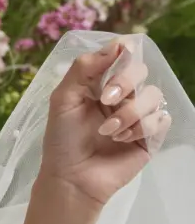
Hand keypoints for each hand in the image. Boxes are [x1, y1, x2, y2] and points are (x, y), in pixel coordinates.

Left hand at [39, 38, 170, 206]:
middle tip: (106, 100)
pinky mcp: (149, 137)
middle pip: (141, 70)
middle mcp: (122, 97)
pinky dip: (142, 127)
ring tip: (109, 130)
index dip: (123, 53)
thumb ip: (84, 68)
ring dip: (130, 111)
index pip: (122, 57)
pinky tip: (123, 138)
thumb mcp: (63, 99)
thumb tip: (117, 45)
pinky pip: (161, 119)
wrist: (71, 178)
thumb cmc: (62, 140)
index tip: (118, 55)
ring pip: (154, 95)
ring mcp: (137, 116)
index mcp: (100, 84)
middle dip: (125, 82)